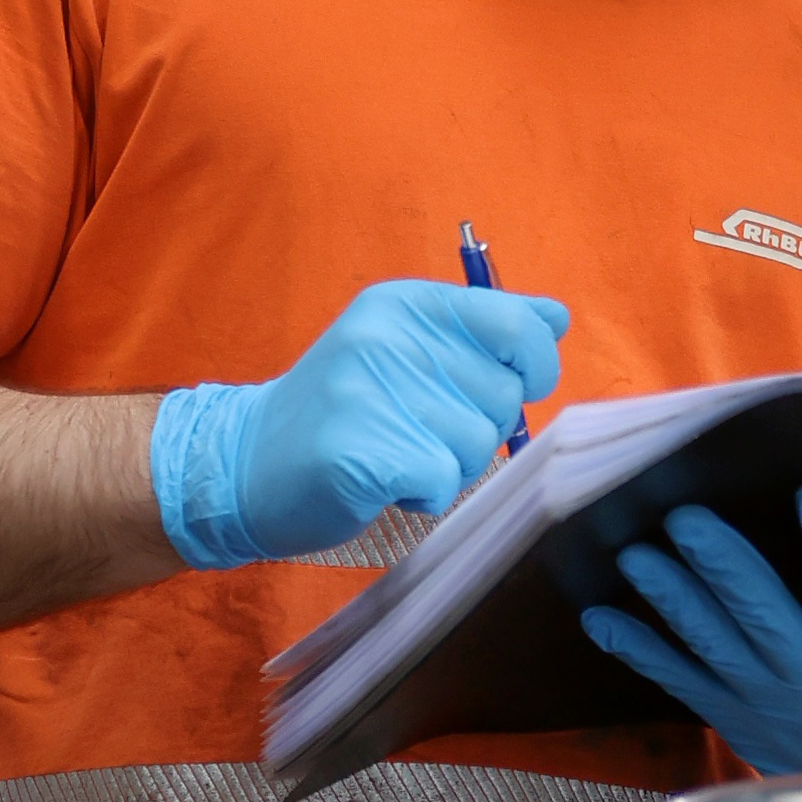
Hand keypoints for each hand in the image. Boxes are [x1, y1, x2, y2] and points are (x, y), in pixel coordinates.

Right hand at [149, 276, 566, 566]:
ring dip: (449, 467)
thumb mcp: (405, 348)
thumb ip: (482, 331)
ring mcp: (370, 392)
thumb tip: (557, 316)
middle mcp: (388, 337)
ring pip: (478, 445)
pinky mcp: (361, 450)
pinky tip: (386, 484)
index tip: (514, 386)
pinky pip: (444, 482)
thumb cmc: (342, 412)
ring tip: (397, 456)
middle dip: (478, 429)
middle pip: (505, 396)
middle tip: (421, 432)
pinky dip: (424, 497)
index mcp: (405, 304)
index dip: (535, 367)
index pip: (518, 325)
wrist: (245, 462)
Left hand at [578, 483, 801, 801]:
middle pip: (766, 624)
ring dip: (672, 599)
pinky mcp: (746, 728)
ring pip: (716, 648)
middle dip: (723, 568)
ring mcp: (776, 716)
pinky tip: (599, 614)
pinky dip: (643, 649)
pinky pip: (686, 684)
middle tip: (684, 517)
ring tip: (634, 550)